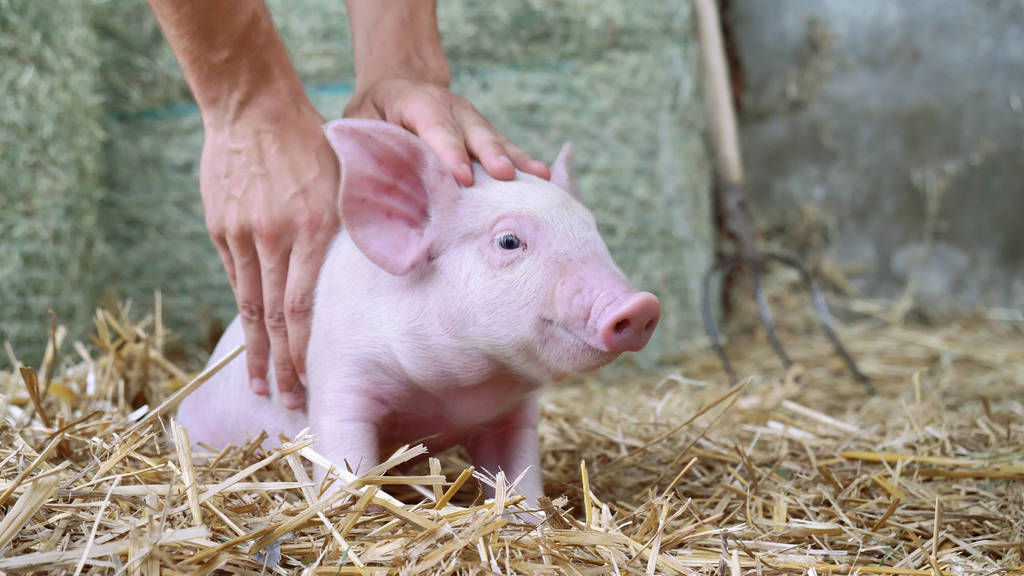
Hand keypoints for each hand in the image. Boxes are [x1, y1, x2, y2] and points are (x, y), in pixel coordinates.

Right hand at [200, 103, 339, 409]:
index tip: (311, 383)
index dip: (306, 350)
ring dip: (257, 351)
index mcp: (313, 228)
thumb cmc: (315, 144)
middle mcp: (275, 237)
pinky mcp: (221, 229)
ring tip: (263, 386)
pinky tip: (250, 338)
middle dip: (283, 365)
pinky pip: (235, 277)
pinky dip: (244, 312)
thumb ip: (362, 226)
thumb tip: (393, 268)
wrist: (253, 108)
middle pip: (275, 317)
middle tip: (288, 403)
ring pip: (250, 304)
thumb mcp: (347, 182)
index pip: (305, 306)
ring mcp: (242, 235)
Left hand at [344, 78, 549, 185]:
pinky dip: (524, 162)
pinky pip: (506, 147)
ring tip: (539, 177)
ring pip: (495, 139)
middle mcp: (451, 108)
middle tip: (505, 176)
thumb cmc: (373, 114)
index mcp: (416, 103)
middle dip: (490, 155)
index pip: (435, 127)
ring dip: (516, 159)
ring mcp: (472, 120)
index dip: (449, 152)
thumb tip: (358, 185)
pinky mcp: (484, 134)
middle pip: (474, 132)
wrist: (399, 85)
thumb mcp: (356, 123)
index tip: (461, 178)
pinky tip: (543, 178)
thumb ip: (360, 149)